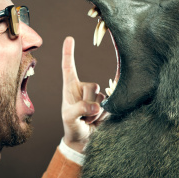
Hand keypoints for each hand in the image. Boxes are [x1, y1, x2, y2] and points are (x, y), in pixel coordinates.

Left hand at [61, 37, 106, 152]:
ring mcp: (96, 96)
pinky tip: (97, 121)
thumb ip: (80, 109)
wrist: (83, 140)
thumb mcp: (69, 118)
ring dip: (95, 113)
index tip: (69, 38)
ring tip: (87, 120)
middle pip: (92, 86)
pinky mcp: (107, 104)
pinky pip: (109, 106)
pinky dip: (103, 117)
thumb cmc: (72, 126)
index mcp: (70, 87)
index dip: (69, 53)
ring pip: (101, 98)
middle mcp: (84, 88)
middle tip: (81, 116)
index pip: (69, 67)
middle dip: (88, 103)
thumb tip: (96, 106)